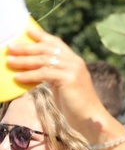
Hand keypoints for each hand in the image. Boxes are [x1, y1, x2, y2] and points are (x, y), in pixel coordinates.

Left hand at [7, 25, 118, 141]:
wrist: (90, 118)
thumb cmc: (75, 105)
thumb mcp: (63, 85)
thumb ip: (53, 74)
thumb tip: (34, 68)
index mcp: (75, 61)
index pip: (57, 43)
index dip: (41, 36)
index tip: (27, 31)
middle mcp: (75, 62)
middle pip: (47, 49)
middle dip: (27, 48)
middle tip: (10, 48)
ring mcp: (73, 69)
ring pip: (43, 60)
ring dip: (24, 60)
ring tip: (9, 61)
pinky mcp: (69, 78)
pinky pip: (44, 73)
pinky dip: (29, 75)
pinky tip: (18, 78)